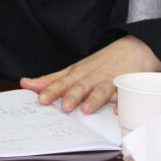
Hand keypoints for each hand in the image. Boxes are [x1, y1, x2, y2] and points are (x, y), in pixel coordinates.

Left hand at [19, 35, 160, 113]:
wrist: (133, 49)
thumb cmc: (99, 64)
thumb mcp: (74, 70)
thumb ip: (51, 80)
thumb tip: (26, 83)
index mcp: (78, 74)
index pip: (62, 82)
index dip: (52, 90)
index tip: (41, 99)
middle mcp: (93, 77)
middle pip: (81, 86)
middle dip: (72, 95)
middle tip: (64, 107)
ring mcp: (110, 81)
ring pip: (101, 90)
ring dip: (94, 99)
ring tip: (86, 109)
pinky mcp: (128, 85)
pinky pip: (125, 95)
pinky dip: (122, 102)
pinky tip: (117, 111)